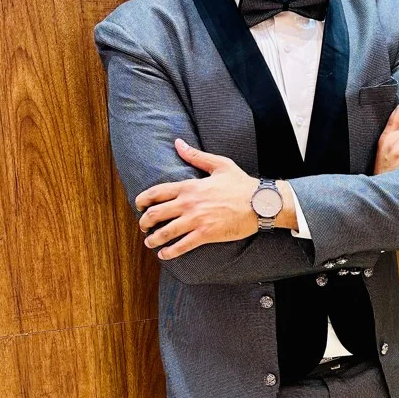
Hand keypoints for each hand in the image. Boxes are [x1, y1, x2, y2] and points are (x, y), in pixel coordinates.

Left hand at [135, 139, 258, 259]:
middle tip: (143, 226)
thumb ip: (195, 155)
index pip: (157, 192)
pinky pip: (182, 246)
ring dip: (153, 239)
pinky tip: (164, 254)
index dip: (142, 200)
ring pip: (165, 232)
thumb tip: (178, 143)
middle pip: (155, 213)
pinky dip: (170, 252)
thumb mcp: (218, 164)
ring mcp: (196, 220)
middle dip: (144, 221)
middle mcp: (189, 203)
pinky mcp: (206, 234)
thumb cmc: (241, 183)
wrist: (260, 203)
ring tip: (149, 242)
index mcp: (190, 186)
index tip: (138, 205)